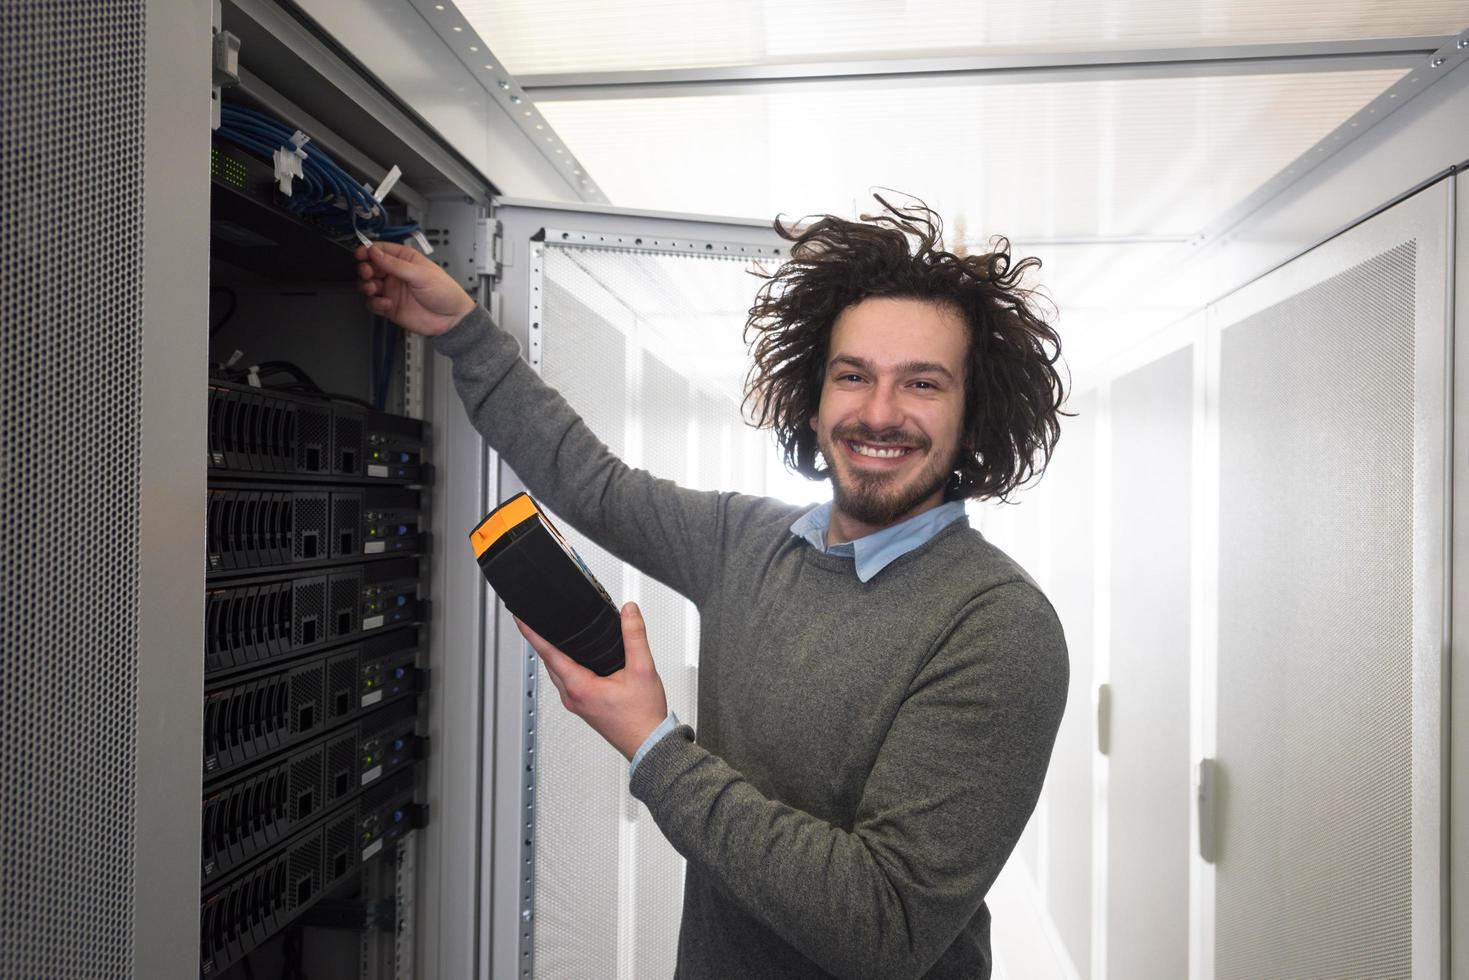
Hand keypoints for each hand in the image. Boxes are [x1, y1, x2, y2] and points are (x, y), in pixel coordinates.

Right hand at [354, 240, 476, 336]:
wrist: (452, 319)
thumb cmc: (445, 292)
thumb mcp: (420, 274)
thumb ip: (395, 264)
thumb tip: (375, 252)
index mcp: (405, 259)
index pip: (380, 250)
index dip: (368, 251)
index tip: (361, 254)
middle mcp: (396, 274)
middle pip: (370, 267)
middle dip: (365, 269)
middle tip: (368, 273)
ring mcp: (392, 290)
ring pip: (368, 285)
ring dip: (366, 286)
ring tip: (373, 288)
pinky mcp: (390, 307)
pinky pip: (373, 303)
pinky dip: (375, 303)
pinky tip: (386, 303)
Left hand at [516, 602, 668, 760]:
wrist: (648, 743)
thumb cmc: (642, 716)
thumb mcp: (643, 669)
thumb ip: (635, 636)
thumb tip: (629, 612)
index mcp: (580, 687)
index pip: (548, 654)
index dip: (532, 633)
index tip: (521, 619)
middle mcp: (572, 696)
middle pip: (548, 662)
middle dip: (540, 639)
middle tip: (535, 619)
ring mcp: (575, 702)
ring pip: (557, 671)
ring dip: (553, 652)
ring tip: (551, 633)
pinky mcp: (582, 705)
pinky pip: (566, 679)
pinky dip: (565, 664)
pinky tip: (573, 656)